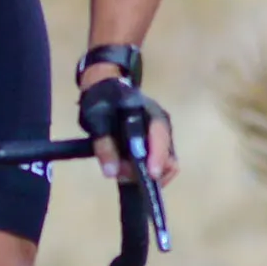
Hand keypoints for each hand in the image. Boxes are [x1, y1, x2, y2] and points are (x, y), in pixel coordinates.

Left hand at [77, 50, 175, 189]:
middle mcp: (161, 128)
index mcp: (151, 115)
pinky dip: (144, 174)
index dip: (158, 157)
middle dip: (148, 172)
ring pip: (164, 165)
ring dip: (145, 175)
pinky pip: (157, 167)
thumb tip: (111, 173)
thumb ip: (104, 146)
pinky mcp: (154, 148)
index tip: (151, 175)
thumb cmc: (103, 101)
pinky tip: (126, 172)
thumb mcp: (97, 121)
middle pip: (168, 158)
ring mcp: (160, 140)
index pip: (161, 137)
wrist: (103, 90)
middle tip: (123, 175)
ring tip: (121, 173)